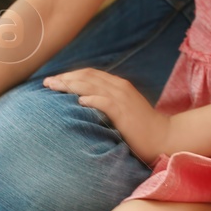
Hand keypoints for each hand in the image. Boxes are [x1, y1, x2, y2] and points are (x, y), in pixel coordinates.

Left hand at [44, 68, 171, 163]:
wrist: (164, 137)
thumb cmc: (141, 127)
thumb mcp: (123, 109)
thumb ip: (106, 102)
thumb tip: (83, 103)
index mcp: (118, 85)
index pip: (90, 74)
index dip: (70, 75)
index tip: (53, 81)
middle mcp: (119, 88)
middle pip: (87, 77)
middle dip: (65, 78)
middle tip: (46, 83)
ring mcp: (122, 99)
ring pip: (93, 86)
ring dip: (72, 85)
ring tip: (54, 87)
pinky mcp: (125, 113)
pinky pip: (106, 102)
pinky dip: (92, 99)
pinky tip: (79, 101)